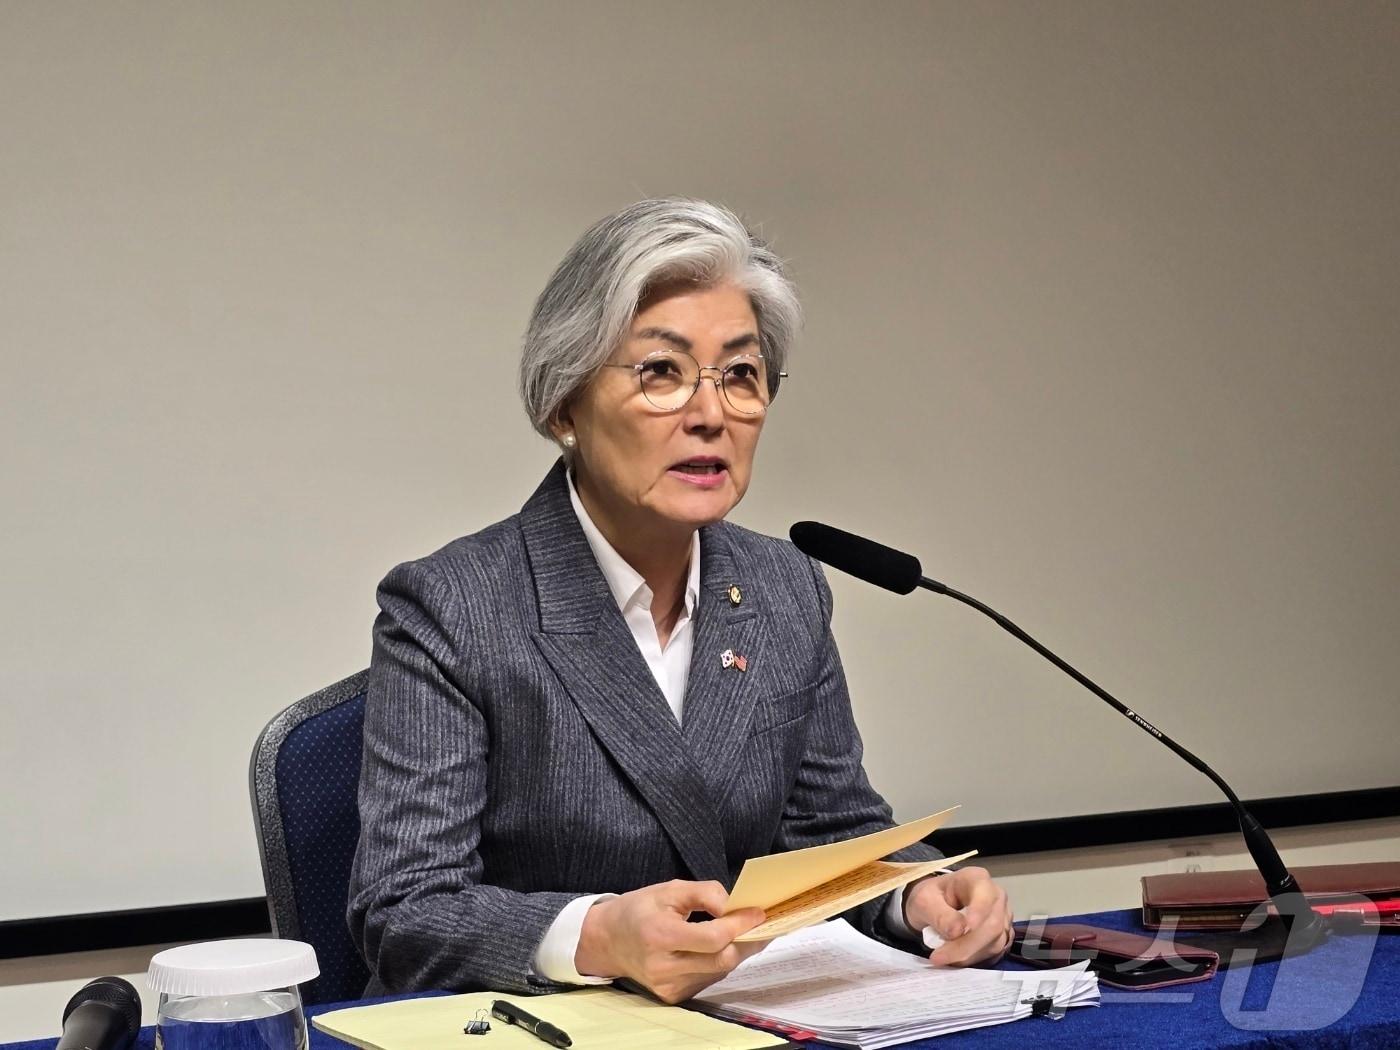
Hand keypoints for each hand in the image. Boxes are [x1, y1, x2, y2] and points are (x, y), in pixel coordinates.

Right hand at [574, 879, 768, 1002]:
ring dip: (735, 951)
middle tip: (759, 923)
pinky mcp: (673, 996)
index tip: (759, 912)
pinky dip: (719, 962)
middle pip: (722, 960)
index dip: (740, 925)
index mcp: (659, 936)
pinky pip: (708, 979)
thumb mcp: (669, 890)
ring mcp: (668, 986)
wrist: (607, 941)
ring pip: (718, 971)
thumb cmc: (639, 910)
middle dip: (746, 940)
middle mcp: (663, 967)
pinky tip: (718, 947)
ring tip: (742, 931)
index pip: (712, 938)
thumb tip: (735, 906)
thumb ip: (705, 893)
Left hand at [904, 866, 1012, 966]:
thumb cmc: (930, 897)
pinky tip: (956, 959)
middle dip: (965, 945)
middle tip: (939, 956)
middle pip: (992, 925)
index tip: (960, 932)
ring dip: (968, 955)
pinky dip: (974, 959)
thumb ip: (939, 914)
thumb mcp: (924, 901)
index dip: (977, 914)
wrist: (933, 906)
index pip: (985, 896)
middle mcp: (996, 896)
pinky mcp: (1002, 936)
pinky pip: (994, 953)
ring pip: (995, 942)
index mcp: (977, 879)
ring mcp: (1002, 917)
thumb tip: (957, 932)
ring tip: (943, 957)